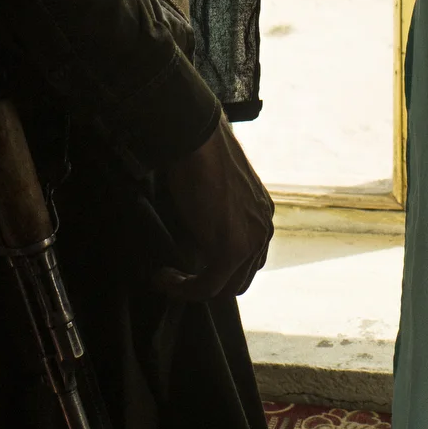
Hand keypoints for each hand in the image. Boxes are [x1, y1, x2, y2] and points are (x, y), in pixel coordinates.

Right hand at [156, 114, 274, 301]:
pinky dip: (183, 289)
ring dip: (193, 288)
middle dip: (208, 282)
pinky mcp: (231, 250)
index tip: (189, 265)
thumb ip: (214, 219)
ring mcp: (252, 241)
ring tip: (166, 278)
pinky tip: (163, 277)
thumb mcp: (213, 191)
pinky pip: (208, 286)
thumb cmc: (198, 155)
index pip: (249, 259)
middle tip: (176, 275)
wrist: (197, 140)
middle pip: (241, 278)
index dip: (219, 269)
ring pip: (226, 287)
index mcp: (263, 214)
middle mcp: (264, 229)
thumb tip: (195, 243)